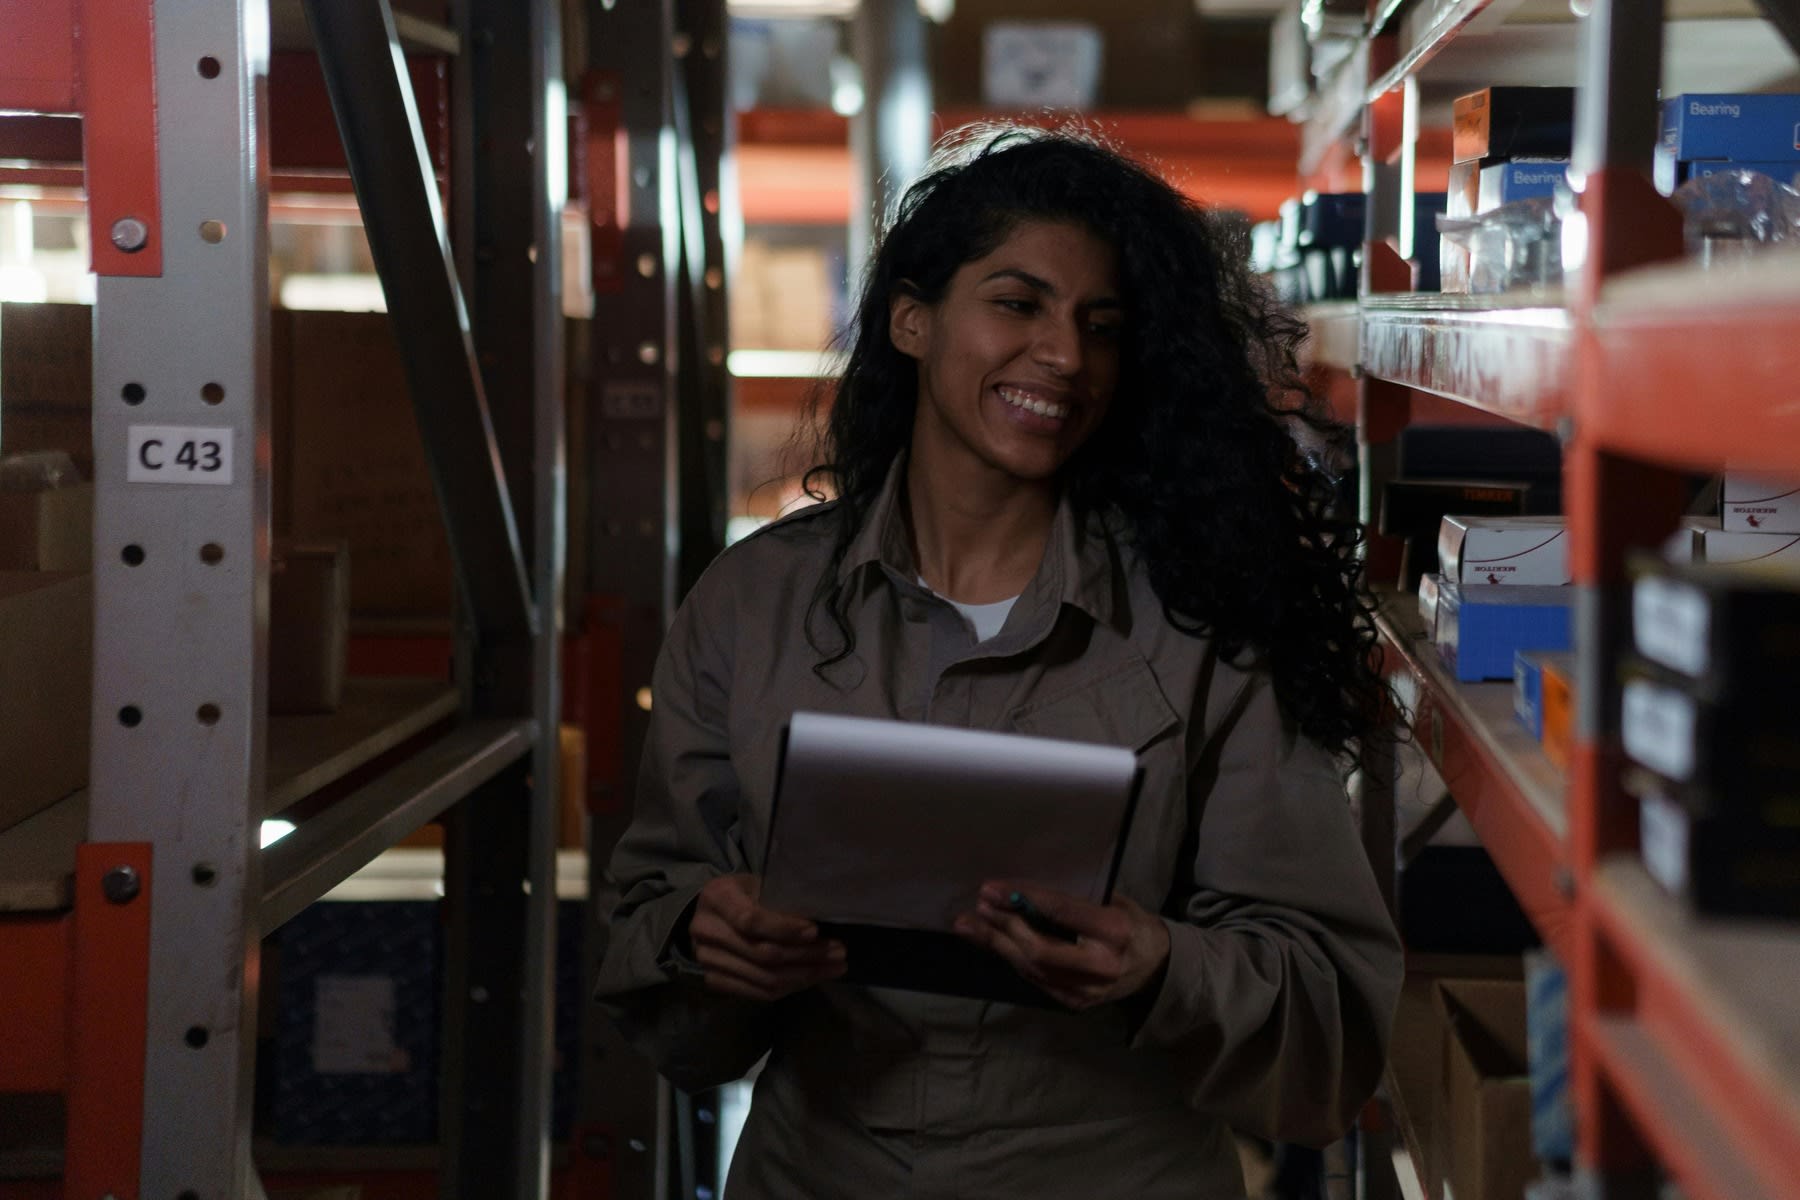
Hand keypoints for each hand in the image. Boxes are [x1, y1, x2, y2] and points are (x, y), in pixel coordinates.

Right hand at [687, 874, 846, 1002]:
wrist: (711, 914)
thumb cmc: (744, 893)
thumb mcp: (759, 885)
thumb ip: (781, 901)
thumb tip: (820, 924)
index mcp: (717, 898)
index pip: (751, 920)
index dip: (785, 929)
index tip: (815, 931)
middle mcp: (706, 931)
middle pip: (762, 953)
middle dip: (805, 956)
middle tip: (838, 952)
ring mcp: (707, 960)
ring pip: (764, 978)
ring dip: (805, 975)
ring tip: (834, 967)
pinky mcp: (715, 981)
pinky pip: (759, 992)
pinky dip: (790, 987)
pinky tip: (812, 978)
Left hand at [953, 882, 1170, 1011]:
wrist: (1158, 968)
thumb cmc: (1132, 923)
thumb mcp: (1114, 901)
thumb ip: (1076, 900)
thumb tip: (1024, 891)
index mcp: (1114, 931)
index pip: (1060, 913)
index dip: (1022, 900)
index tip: (992, 889)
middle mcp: (1100, 966)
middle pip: (1039, 949)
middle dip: (1003, 927)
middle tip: (979, 906)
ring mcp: (1087, 991)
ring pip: (1031, 968)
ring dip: (997, 945)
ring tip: (970, 925)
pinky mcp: (1075, 1003)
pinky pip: (1036, 980)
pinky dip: (1013, 959)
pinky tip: (993, 943)